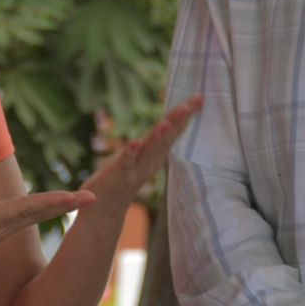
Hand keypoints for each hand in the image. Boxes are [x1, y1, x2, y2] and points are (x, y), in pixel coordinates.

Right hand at [0, 181, 94, 286]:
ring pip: (33, 217)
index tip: (78, 197)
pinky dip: (40, 210)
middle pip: (38, 213)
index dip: (53, 202)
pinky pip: (23, 219)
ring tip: (80, 199)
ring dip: (56, 207)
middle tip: (96, 197)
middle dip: (66, 205)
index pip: (28, 209)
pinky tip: (49, 206)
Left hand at [80, 96, 202, 211]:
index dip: (185, 114)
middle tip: (190, 104)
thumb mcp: (143, 155)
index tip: (199, 97)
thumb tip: (170, 119)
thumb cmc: (125, 176)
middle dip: (177, 121)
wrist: (105, 208)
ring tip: (166, 123)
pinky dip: (130, 154)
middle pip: (165, 138)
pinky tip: (134, 143)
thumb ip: (156, 139)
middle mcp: (149, 160)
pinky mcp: (117, 176)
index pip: (172, 130)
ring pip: (149, 150)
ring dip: (157, 138)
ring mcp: (134, 169)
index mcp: (155, 153)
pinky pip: (125, 163)